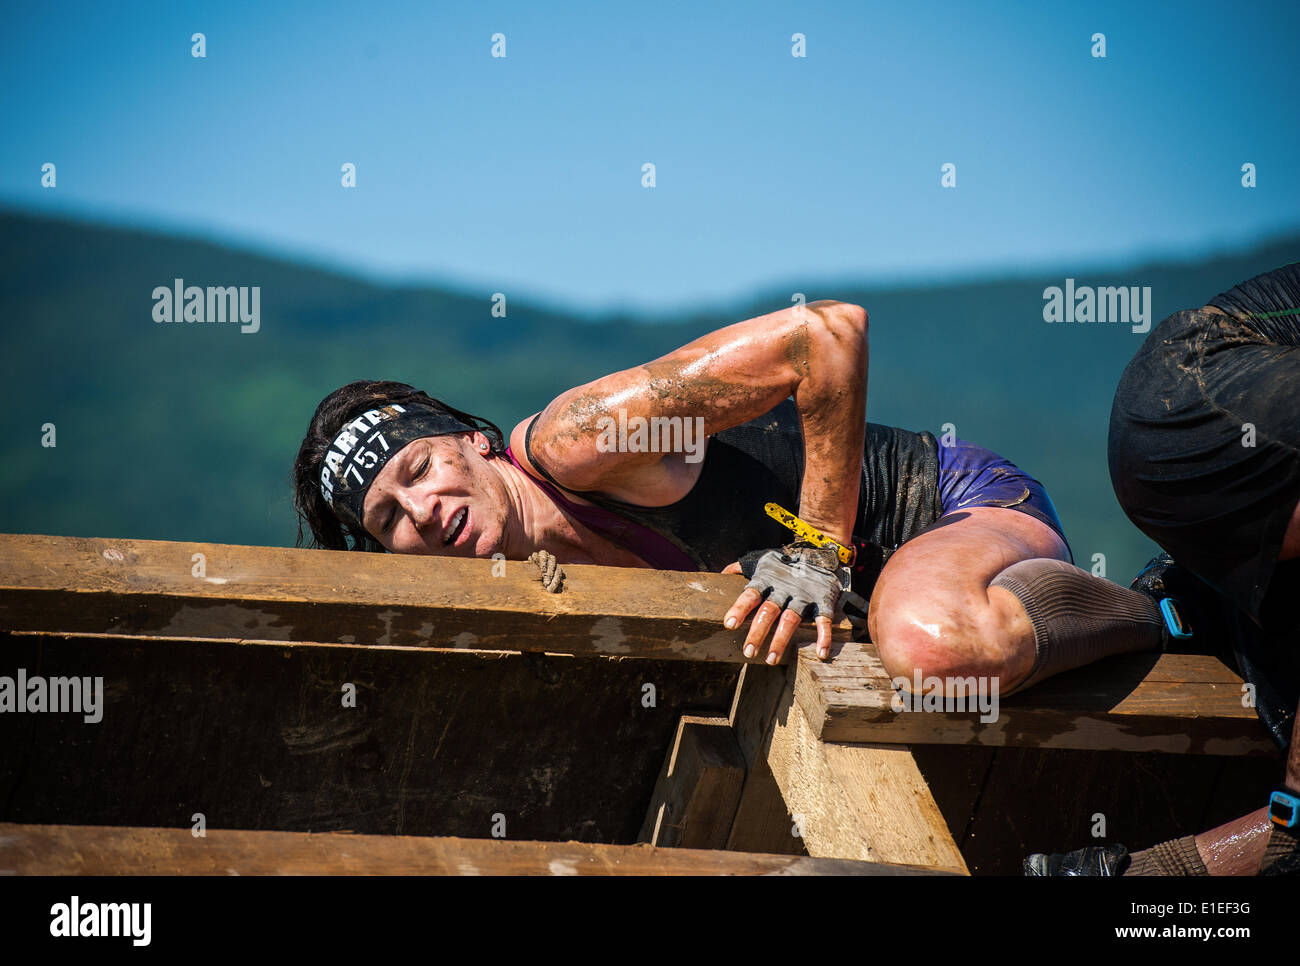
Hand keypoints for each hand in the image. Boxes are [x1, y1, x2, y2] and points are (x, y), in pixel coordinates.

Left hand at [722, 542, 845, 663]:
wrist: (819, 552)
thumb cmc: (784, 562)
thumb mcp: (761, 561)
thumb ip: (740, 568)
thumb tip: (721, 575)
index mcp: (766, 580)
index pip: (750, 595)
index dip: (739, 609)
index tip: (729, 625)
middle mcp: (783, 589)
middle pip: (768, 611)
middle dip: (758, 632)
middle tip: (749, 652)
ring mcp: (803, 596)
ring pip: (791, 619)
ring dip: (781, 640)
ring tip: (772, 659)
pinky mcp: (823, 601)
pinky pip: (823, 620)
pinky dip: (823, 636)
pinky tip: (820, 653)